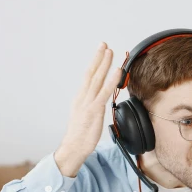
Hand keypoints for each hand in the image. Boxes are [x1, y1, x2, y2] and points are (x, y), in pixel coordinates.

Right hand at [54, 43, 121, 176]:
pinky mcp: (94, 110)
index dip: (95, 63)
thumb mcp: (85, 117)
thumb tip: (99, 101)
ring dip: (104, 64)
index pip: (88, 77)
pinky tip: (117, 72)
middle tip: (104, 44)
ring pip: (97, 79)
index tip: (100, 52)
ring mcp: (88, 103)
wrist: (74, 147)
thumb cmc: (80, 135)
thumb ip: (92, 106)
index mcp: (80, 98)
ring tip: (110, 52)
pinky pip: (104, 92)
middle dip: (98, 58)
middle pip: (91, 73)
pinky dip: (111, 81)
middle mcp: (83, 97)